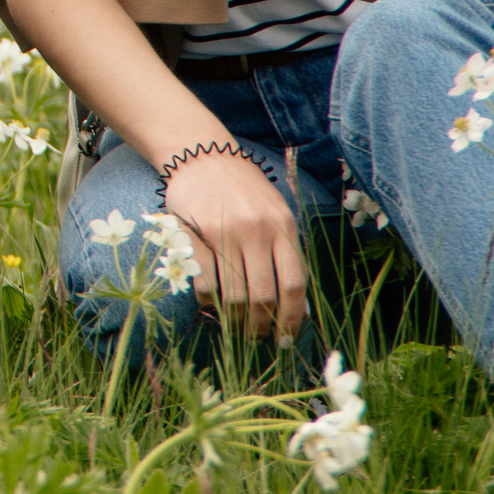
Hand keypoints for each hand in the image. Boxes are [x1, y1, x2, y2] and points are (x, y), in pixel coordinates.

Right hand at [159, 150, 305, 339]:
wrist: (202, 156)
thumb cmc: (244, 190)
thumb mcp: (276, 214)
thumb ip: (286, 253)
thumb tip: (298, 307)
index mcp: (282, 227)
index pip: (293, 284)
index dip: (291, 318)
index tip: (286, 337)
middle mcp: (256, 230)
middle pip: (264, 296)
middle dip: (261, 326)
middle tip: (256, 337)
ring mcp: (224, 232)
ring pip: (235, 294)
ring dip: (235, 321)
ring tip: (235, 328)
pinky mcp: (194, 234)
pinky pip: (204, 282)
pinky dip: (208, 301)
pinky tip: (211, 304)